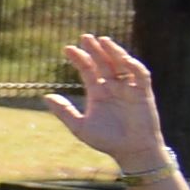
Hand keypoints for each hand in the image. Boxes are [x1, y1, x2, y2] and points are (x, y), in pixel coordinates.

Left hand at [55, 32, 172, 173]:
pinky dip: (134, 66)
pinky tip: (124, 59)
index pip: (88, 70)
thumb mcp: (80, 126)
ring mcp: (128, 89)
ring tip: (102, 40)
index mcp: (98, 92)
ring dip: (113, 52)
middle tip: (84, 37)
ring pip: (121, 65)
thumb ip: (64, 111)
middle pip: (103, 63)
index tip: (67, 49)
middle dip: (95, 50)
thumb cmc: (107, 140)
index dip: (79, 59)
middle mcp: (113, 87)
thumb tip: (45, 96)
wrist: (131, 152)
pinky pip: (141, 76)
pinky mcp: (144, 93)